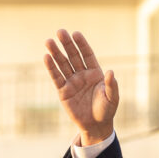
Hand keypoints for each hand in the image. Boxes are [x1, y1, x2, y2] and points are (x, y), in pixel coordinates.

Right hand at [44, 29, 117, 144]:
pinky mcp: (63, 91)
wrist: (96, 125)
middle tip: (60, 32)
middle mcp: (82, 74)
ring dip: (56, 53)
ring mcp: (72, 82)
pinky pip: (56, 78)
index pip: (87, 54)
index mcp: (95, 73)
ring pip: (63, 64)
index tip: (76, 34)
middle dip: (67, 44)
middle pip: (73, 56)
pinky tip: (46, 57)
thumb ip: (111, 85)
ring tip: (48, 42)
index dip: (82, 44)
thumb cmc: (106, 110)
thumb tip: (111, 72)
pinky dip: (51, 68)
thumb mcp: (112, 98)